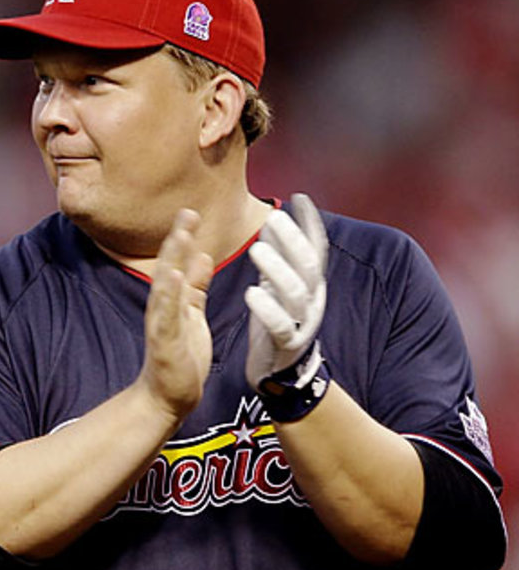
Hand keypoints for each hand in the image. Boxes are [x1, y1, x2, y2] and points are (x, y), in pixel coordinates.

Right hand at [138, 209, 213, 420]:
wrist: (168, 397)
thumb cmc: (181, 358)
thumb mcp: (193, 314)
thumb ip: (195, 286)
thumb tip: (202, 256)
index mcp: (174, 301)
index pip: (177, 264)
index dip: (183, 238)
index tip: (191, 211)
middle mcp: (164, 309)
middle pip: (168, 268)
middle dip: (178, 240)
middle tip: (187, 212)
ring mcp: (162, 325)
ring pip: (165, 288)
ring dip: (172, 261)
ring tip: (180, 236)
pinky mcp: (164, 343)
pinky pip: (166, 317)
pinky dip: (168, 296)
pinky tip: (172, 278)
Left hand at [244, 193, 327, 390]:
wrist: (279, 371)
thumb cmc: (277, 320)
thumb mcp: (280, 284)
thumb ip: (280, 256)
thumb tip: (275, 217)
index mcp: (311, 284)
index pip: (316, 248)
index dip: (310, 224)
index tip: (299, 198)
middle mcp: (312, 300)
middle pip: (308, 265)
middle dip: (292, 240)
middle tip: (272, 219)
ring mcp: (302, 323)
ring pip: (295, 292)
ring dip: (276, 268)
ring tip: (256, 249)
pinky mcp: (286, 345)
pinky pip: (279, 326)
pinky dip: (267, 308)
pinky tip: (252, 292)